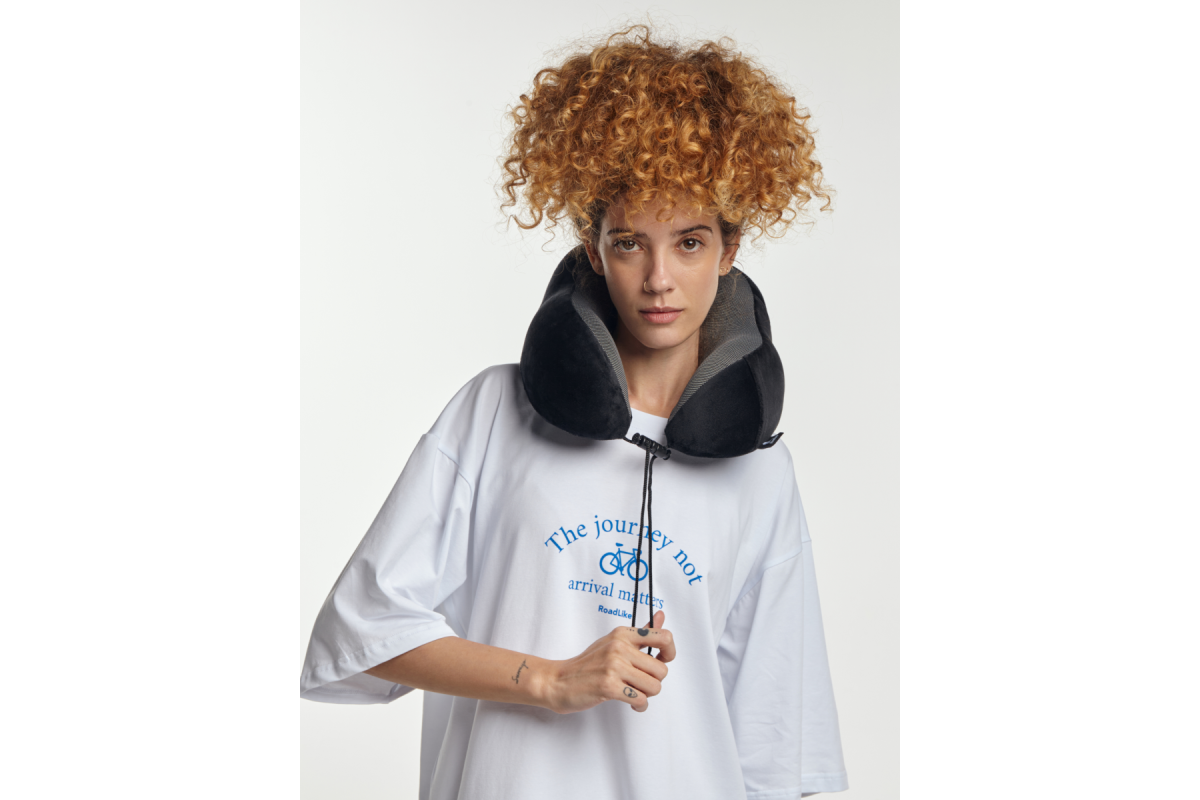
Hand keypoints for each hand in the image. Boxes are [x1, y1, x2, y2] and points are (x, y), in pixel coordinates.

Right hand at [541, 610, 673, 713]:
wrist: (558, 681)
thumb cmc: (587, 664)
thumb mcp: (612, 642)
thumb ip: (640, 634)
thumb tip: (660, 616)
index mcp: (622, 634)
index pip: (664, 637)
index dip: (669, 653)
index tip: (661, 661)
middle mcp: (619, 647)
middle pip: (662, 670)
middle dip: (654, 682)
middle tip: (640, 684)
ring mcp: (614, 666)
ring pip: (654, 686)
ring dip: (646, 695)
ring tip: (634, 693)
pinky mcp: (609, 686)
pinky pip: (640, 699)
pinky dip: (639, 705)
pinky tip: (630, 703)